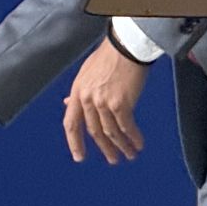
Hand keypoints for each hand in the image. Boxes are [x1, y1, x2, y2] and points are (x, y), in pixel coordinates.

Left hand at [63, 37, 149, 163]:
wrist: (126, 46)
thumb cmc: (109, 56)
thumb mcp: (86, 72)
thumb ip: (79, 91)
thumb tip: (68, 104)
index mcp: (77, 92)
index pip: (71, 123)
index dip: (74, 142)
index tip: (79, 156)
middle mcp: (87, 99)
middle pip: (94, 131)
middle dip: (104, 148)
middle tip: (113, 159)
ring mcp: (103, 102)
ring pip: (111, 132)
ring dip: (121, 146)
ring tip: (129, 154)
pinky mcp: (120, 103)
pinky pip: (126, 127)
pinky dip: (133, 137)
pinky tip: (138, 143)